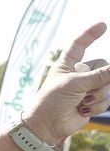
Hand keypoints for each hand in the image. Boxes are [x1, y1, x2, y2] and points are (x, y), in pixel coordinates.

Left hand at [21, 22, 109, 142]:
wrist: (46, 125)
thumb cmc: (52, 101)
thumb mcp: (75, 84)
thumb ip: (100, 75)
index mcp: (67, 64)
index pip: (80, 45)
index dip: (90, 35)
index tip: (102, 25)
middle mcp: (78, 74)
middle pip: (103, 67)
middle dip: (101, 79)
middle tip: (88, 90)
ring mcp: (85, 89)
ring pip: (107, 85)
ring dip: (97, 95)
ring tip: (82, 102)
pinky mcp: (90, 102)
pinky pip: (105, 100)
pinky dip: (96, 106)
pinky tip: (82, 110)